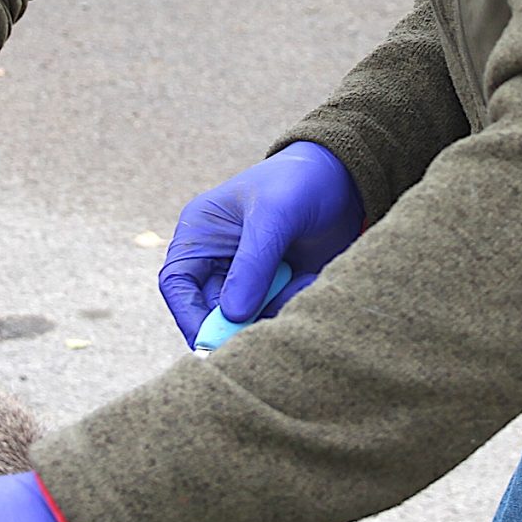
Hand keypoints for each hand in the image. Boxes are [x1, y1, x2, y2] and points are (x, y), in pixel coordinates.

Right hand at [158, 141, 363, 346]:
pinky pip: (276, 312)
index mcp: (201, 234)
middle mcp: (218, 259)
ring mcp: (248, 275)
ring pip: (245, 317)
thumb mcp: (274, 216)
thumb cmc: (298, 182)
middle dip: (234, 323)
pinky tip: (308, 277)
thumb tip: (233, 315)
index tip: (209, 342)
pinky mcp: (277, 286)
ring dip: (271, 309)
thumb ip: (252, 265)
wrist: (344, 178)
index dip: (188, 316)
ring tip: (298, 278)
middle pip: (210, 310)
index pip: (178, 283)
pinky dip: (292, 303)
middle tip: (261, 329)